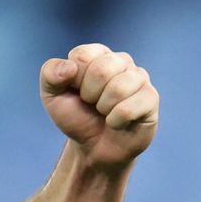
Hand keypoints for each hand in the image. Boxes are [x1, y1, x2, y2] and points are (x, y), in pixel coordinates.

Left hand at [40, 43, 157, 166]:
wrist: (94, 147)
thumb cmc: (76, 117)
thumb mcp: (52, 96)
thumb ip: (50, 74)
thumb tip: (70, 67)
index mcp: (98, 54)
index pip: (82, 56)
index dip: (73, 80)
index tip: (77, 91)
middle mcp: (121, 60)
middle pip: (101, 70)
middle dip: (89, 95)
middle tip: (92, 104)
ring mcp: (139, 78)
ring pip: (117, 88)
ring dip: (103, 109)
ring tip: (105, 113)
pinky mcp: (150, 98)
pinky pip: (128, 109)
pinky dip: (115, 122)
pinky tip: (117, 123)